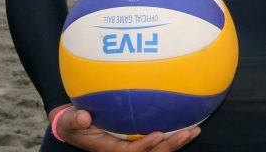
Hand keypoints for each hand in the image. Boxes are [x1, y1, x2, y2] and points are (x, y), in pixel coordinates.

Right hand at [53, 105, 199, 151]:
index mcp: (110, 149)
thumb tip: (83, 117)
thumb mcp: (70, 121)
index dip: (145, 146)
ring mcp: (135, 143)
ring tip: (194, 131)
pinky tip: (191, 119)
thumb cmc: (74, 122)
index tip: (157, 135)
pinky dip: (174, 130)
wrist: (78, 124)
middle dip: (169, 146)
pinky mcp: (140, 135)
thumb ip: (75, 120)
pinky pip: (160, 135)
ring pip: (159, 147)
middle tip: (185, 134)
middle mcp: (126, 149)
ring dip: (177, 141)